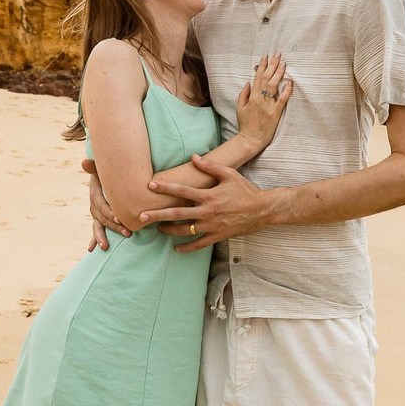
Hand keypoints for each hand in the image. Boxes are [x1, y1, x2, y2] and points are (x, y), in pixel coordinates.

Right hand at [83, 156, 131, 248]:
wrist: (107, 179)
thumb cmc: (108, 174)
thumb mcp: (102, 169)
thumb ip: (95, 166)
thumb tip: (84, 161)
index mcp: (95, 195)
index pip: (102, 205)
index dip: (110, 212)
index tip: (120, 218)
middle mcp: (94, 206)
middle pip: (103, 218)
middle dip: (114, 226)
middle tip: (127, 232)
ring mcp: (95, 214)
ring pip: (98, 226)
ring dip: (101, 236)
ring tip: (105, 246)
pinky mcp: (99, 219)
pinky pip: (95, 230)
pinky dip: (93, 239)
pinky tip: (91, 249)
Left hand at [140, 153, 270, 250]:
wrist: (262, 210)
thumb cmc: (245, 190)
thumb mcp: (229, 174)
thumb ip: (210, 166)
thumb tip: (194, 157)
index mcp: (209, 195)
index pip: (182, 190)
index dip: (166, 187)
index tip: (150, 185)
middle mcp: (207, 211)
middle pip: (177, 213)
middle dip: (158, 215)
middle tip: (142, 216)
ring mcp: (212, 225)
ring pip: (185, 230)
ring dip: (169, 230)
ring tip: (157, 230)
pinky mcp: (217, 236)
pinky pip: (198, 244)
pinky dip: (186, 247)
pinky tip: (176, 248)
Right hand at [234, 53, 292, 153]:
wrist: (250, 139)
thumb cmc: (245, 124)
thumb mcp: (240, 108)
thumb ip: (243, 94)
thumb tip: (248, 82)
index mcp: (252, 97)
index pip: (257, 77)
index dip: (262, 66)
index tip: (266, 56)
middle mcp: (260, 99)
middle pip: (266, 78)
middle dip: (272, 65)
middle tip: (278, 54)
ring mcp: (268, 105)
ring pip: (273, 86)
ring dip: (278, 73)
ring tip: (283, 63)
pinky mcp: (275, 113)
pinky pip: (282, 100)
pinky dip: (286, 91)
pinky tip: (290, 82)